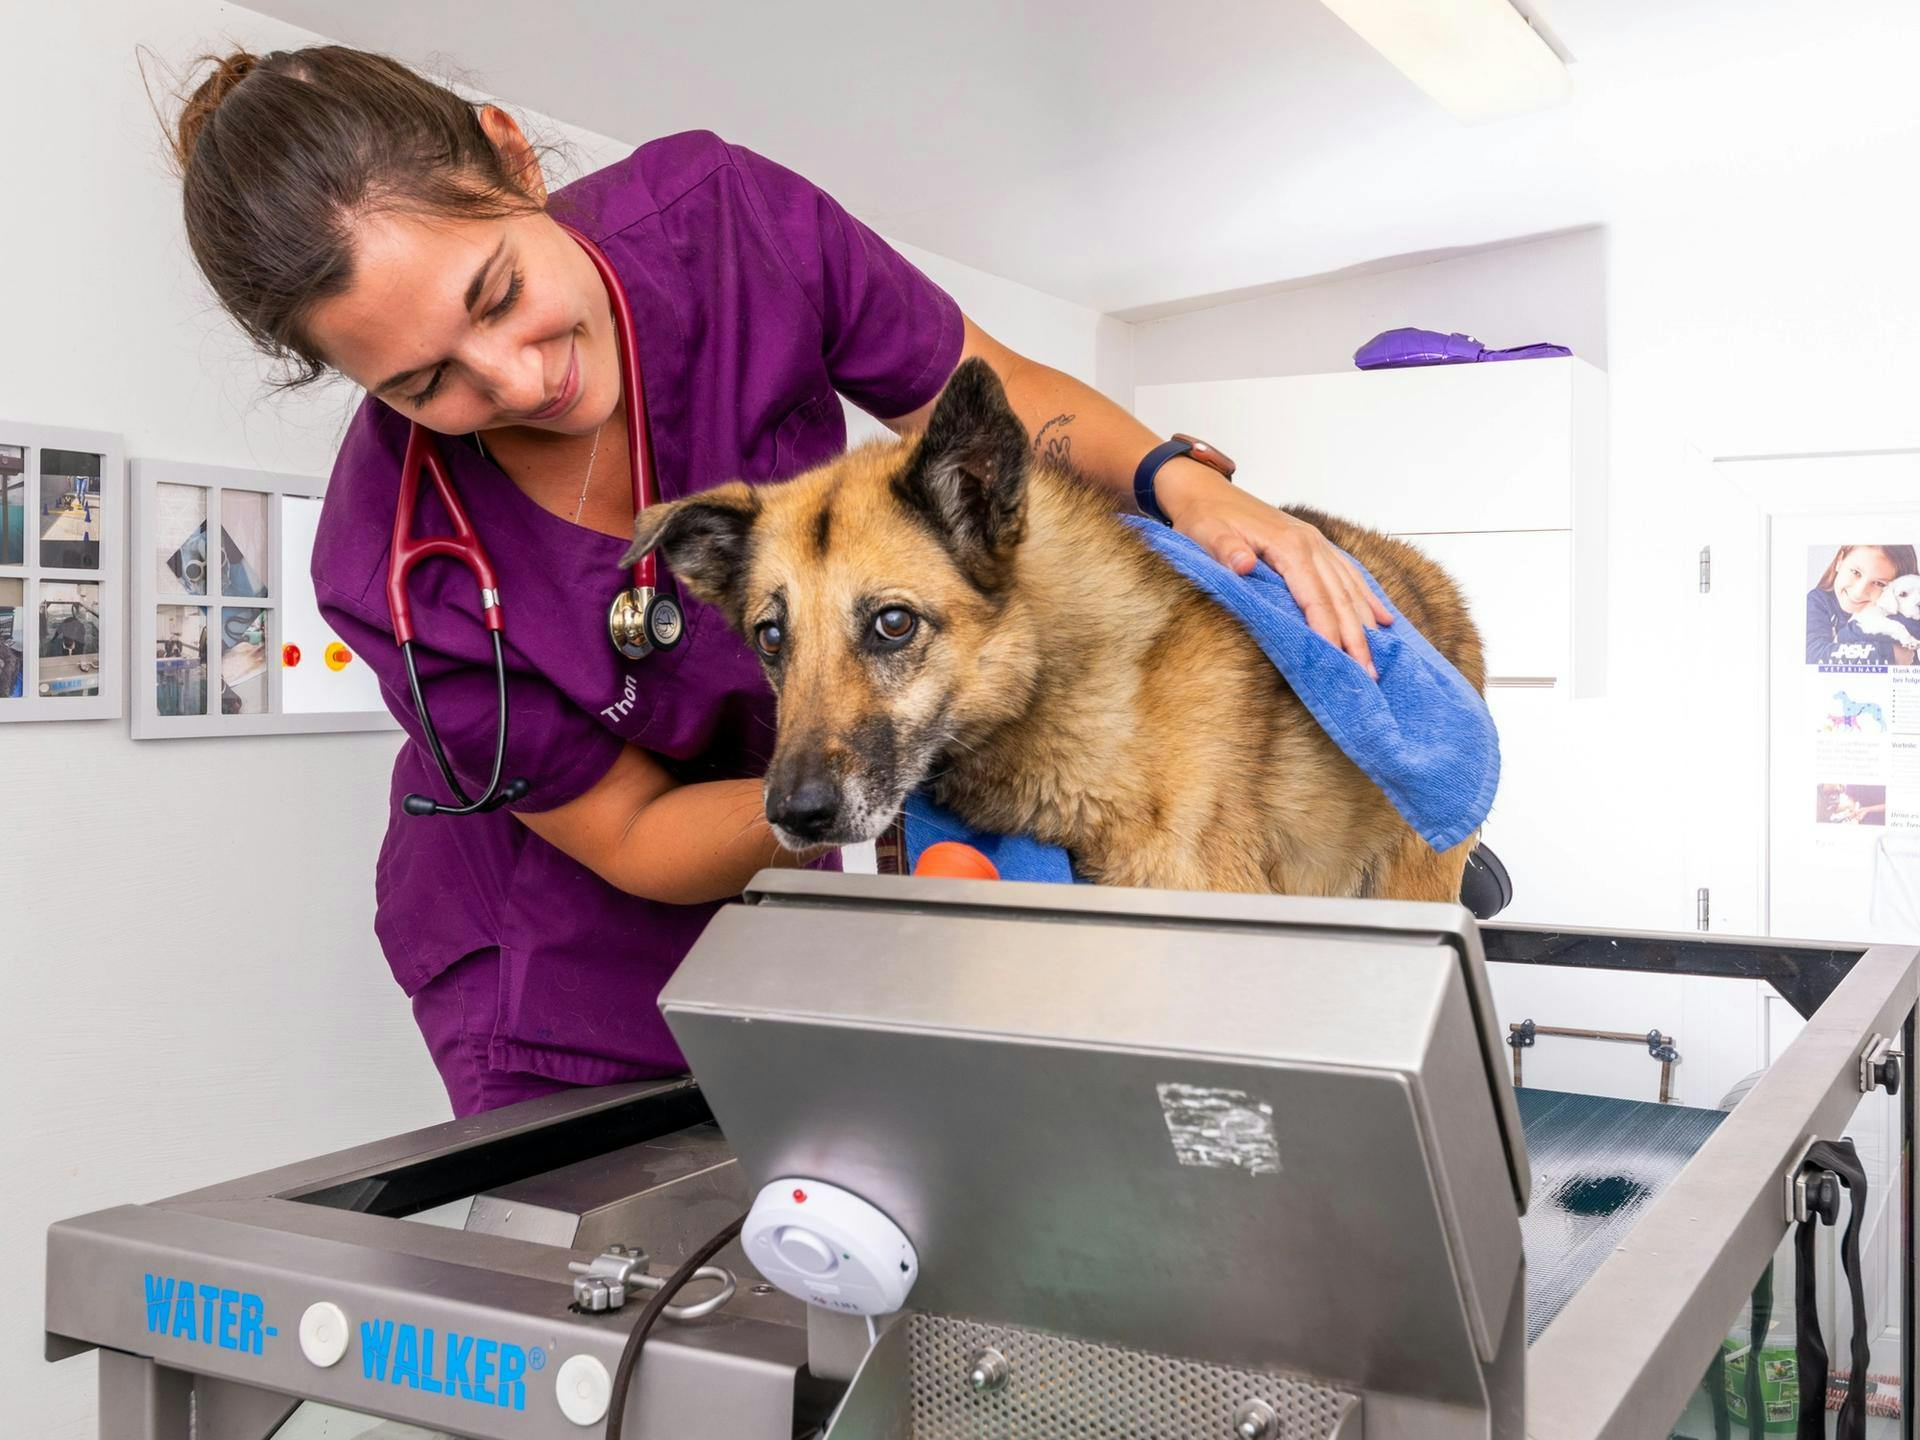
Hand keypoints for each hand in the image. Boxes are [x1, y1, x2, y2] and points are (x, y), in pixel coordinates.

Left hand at [1155, 458, 1391, 678]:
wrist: (1207, 492)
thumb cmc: (1205, 518)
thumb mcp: (1206, 535)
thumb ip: (1225, 551)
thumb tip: (1243, 564)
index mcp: (1289, 546)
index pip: (1315, 597)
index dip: (1328, 630)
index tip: (1339, 661)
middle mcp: (1311, 544)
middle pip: (1340, 598)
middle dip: (1355, 638)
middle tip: (1367, 674)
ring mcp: (1316, 543)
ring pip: (1349, 588)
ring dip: (1365, 624)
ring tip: (1375, 659)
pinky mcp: (1315, 545)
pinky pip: (1347, 574)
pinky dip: (1367, 597)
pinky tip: (1382, 619)